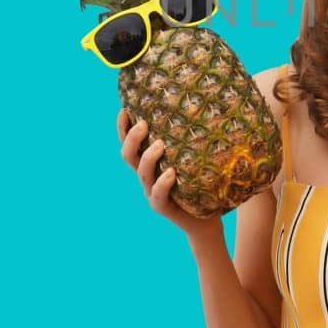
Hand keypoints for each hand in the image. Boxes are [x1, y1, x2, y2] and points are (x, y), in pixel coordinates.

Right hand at [118, 107, 221, 238]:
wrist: (205, 220)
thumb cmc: (200, 183)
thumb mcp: (191, 159)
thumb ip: (188, 141)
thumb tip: (200, 108)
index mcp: (149, 162)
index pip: (129, 143)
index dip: (123, 128)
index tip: (125, 110)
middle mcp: (147, 176)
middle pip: (128, 156)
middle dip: (132, 139)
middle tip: (143, 123)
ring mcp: (152, 193)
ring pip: (142, 174)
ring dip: (148, 158)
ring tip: (160, 144)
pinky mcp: (163, 208)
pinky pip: (158, 195)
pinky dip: (162, 183)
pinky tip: (171, 173)